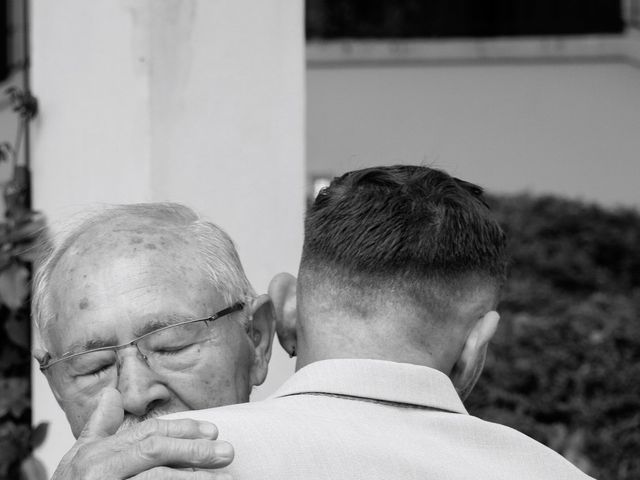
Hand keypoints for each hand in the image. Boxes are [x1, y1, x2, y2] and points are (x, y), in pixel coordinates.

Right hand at [51, 388, 233, 479]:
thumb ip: (100, 428)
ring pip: (157, 478)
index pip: (147, 432)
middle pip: (155, 450)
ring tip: (226, 479)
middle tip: (227, 452)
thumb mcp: (79, 460)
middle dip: (194, 449)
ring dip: (194, 478)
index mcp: (96, 452)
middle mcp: (98, 468)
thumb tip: (112, 394)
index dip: (183, 429)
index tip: (212, 430)